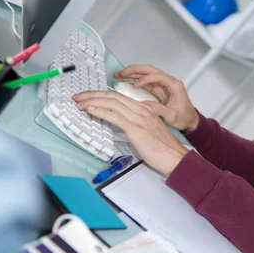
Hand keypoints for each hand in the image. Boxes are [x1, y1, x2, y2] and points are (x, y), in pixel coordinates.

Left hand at [73, 91, 187, 174]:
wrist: (175, 157)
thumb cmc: (164, 148)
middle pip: (113, 96)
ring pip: (112, 103)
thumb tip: (122, 124)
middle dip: (93, 94)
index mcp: (145, 109)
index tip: (88, 97)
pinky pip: (115, 116)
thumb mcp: (149, 131)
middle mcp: (142, 110)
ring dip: (93, 101)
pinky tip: (90, 110)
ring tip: (79, 102)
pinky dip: (100, 111)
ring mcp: (139, 118)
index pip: (119, 97)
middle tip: (78, 97)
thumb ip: (136, 124)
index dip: (101, 95)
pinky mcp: (136, 129)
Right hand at [115, 65, 199, 132]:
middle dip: (134, 70)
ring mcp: (162, 84)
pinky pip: (145, 80)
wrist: (190, 120)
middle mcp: (169, 81)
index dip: (145, 79)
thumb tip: (144, 106)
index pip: (158, 77)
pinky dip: (134, 79)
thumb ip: (160, 110)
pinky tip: (125, 80)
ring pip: (146, 73)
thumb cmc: (184, 117)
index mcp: (175, 85)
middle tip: (120, 73)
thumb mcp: (173, 116)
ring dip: (132, 72)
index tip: (135, 85)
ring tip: (119, 74)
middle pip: (150, 70)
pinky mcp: (158, 88)